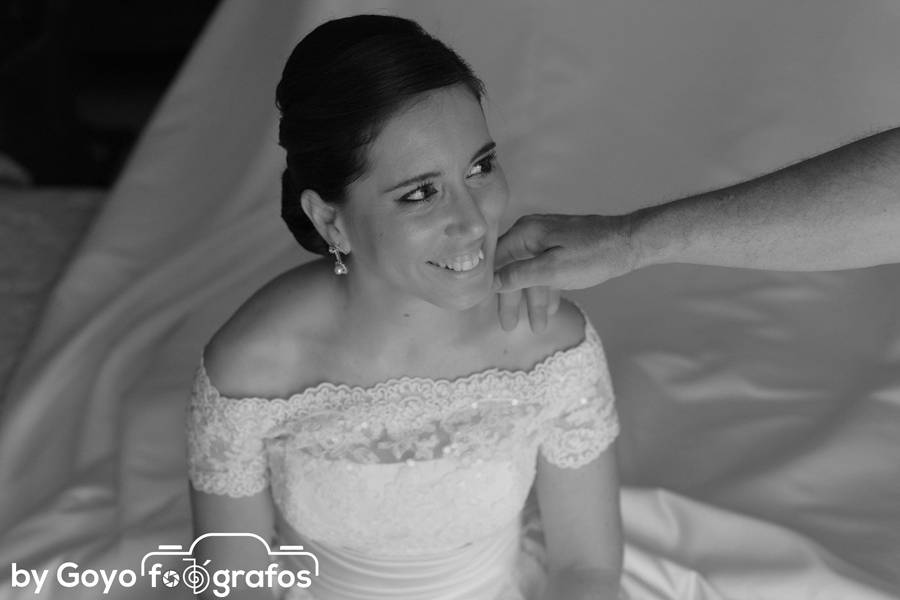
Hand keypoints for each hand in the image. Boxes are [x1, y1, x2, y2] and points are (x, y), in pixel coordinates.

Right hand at [493, 213, 639, 330]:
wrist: (632, 243)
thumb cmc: (592, 256)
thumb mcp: (552, 270)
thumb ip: (519, 275)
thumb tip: (492, 282)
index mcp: (525, 233)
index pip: (495, 259)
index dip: (488, 283)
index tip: (481, 306)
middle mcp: (532, 233)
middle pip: (512, 269)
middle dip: (513, 299)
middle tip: (508, 326)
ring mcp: (548, 239)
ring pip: (532, 273)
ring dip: (533, 300)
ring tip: (535, 327)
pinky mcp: (562, 248)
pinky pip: (547, 271)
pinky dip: (547, 290)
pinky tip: (551, 311)